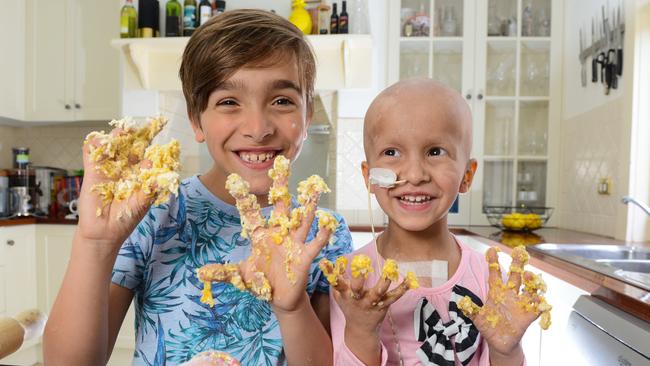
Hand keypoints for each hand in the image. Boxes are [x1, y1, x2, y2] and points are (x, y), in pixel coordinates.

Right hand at [76, 118, 178, 250]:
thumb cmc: (125, 219)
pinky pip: (91, 154)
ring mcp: (108, 169)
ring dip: (115, 138)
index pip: (147, 155)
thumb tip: (159, 178)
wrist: (103, 232)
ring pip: (111, 147)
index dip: (153, 146)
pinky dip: (94, 145)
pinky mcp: (92, 172)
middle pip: (129, 147)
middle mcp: (125, 169)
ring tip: (121, 133)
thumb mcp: (141, 204)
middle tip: (141, 129)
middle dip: (135, 136)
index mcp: (140, 174)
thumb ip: (148, 190)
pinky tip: (99, 141)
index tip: (161, 133)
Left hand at [197, 156, 335, 312]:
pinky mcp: (305, 256)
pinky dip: (322, 234)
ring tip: (314, 186)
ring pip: (302, 219)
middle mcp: (279, 233)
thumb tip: (200, 272)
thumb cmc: (261, 281)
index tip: (236, 181)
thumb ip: (223, 272)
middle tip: (282, 163)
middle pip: (281, 205)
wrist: (280, 298)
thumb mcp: (241, 277)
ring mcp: (294, 243)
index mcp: (261, 235)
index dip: (244, 199)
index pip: (251, 214)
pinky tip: (327, 223)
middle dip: (281, 185)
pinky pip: (315, 243)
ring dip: (309, 204)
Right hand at [320, 255, 416, 335]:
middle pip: (357, 290)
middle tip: (361, 267)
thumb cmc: (349, 307)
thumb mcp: (339, 295)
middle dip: (358, 280)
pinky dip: (402, 289)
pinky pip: (394, 297)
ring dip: (383, 282)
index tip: (328, 262)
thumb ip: (334, 278)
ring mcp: (371, 304)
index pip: (337, 283)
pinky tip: (409, 280)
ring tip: (389, 270)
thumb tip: (327, 261)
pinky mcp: (384, 306)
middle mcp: (358, 300)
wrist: (360, 329)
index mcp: (346, 295)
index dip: (331, 273)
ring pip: (378, 293)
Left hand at [458, 246, 551, 356]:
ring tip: (529, 274)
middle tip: (519, 252)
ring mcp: (520, 305)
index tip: (492, 250)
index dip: (494, 262)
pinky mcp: (527, 317)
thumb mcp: (477, 318)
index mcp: (497, 292)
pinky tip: (539, 300)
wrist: (499, 342)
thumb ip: (470, 309)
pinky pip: (536, 309)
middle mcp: (510, 295)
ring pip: (529, 289)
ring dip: (531, 281)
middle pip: (515, 276)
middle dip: (518, 264)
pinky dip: (539, 304)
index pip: (495, 274)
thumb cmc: (489, 326)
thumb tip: (461, 302)